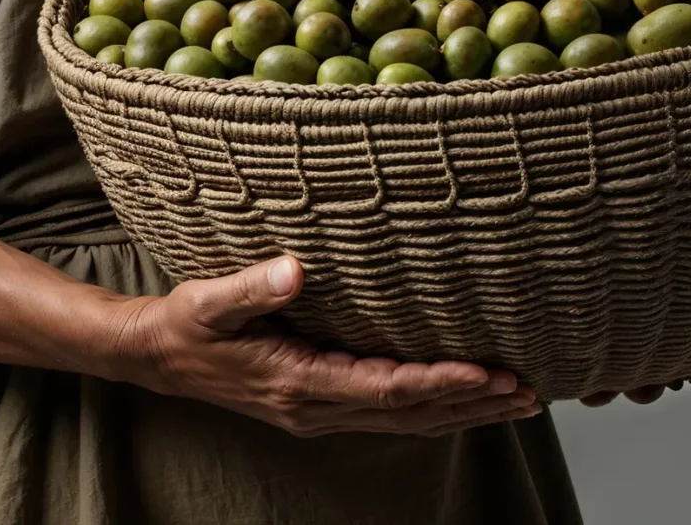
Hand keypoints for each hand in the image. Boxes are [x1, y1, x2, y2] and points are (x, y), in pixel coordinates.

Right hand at [109, 255, 541, 437]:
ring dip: (465, 411)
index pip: (387, 387)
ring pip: (408, 420)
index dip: (441, 380)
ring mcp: (321, 412)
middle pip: (411, 413)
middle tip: (530, 388)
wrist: (160, 357)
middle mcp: (317, 407)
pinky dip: (436, 409)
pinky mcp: (322, 406)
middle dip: (472, 402)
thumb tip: (294, 270)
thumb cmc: (188, 323)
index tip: (489, 370)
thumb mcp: (209, 300)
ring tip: (519, 401)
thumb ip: (253, 287)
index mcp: (299, 382)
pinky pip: (392, 415)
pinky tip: (466, 400)